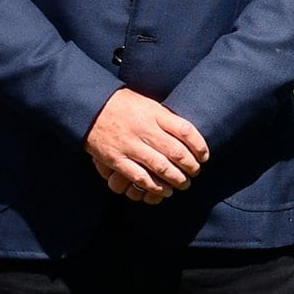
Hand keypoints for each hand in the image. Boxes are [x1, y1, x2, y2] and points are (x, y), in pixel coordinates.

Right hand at [86, 88, 208, 203]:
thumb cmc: (121, 104)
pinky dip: (154, 186)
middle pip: (176, 152)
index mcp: (154, 113)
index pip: (185, 130)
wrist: (89, 106)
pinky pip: (139, 177)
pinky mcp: (116, 158)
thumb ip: (164, 118)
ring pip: (161, 167)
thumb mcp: (147, 103)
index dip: (199, 146)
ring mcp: (129, 145)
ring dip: (176, 179)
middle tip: (195, 173)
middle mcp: (144, 129)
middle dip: (190, 166)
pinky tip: (163, 190)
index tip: (204, 156)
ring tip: (183, 184)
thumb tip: (187, 135)